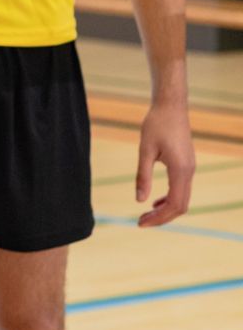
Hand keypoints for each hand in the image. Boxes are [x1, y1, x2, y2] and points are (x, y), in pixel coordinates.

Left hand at [135, 100, 194, 225]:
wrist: (171, 107)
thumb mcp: (144, 150)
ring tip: (146, 215)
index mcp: (180, 170)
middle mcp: (189, 172)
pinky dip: (169, 199)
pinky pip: (181, 189)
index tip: (140, 223)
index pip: (174, 204)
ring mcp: (190, 169)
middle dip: (162, 218)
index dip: (158, 217)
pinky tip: (154, 201)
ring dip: (166, 210)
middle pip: (180, 206)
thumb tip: (139, 200)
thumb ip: (142, 176)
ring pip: (182, 199)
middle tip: (140, 223)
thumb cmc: (156, 125)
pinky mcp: (187, 165)